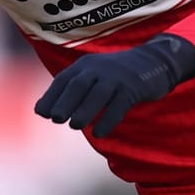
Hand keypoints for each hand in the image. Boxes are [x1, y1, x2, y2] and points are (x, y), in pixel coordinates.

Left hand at [34, 33, 194, 136]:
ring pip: (98, 94)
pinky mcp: (133, 88)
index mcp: (85, 66)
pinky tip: (100, 133)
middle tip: (56, 119)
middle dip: (65, 102)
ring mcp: (117, 78)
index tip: (42, 113)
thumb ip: (70, 90)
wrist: (153, 61)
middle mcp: (99, 68)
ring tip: (75, 126)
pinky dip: (108, 119)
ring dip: (85, 111)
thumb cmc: (115, 75)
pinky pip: (119, 105)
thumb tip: (42, 110)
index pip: (64, 80)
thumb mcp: (92, 75)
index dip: (52, 96)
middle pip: (78, 84)